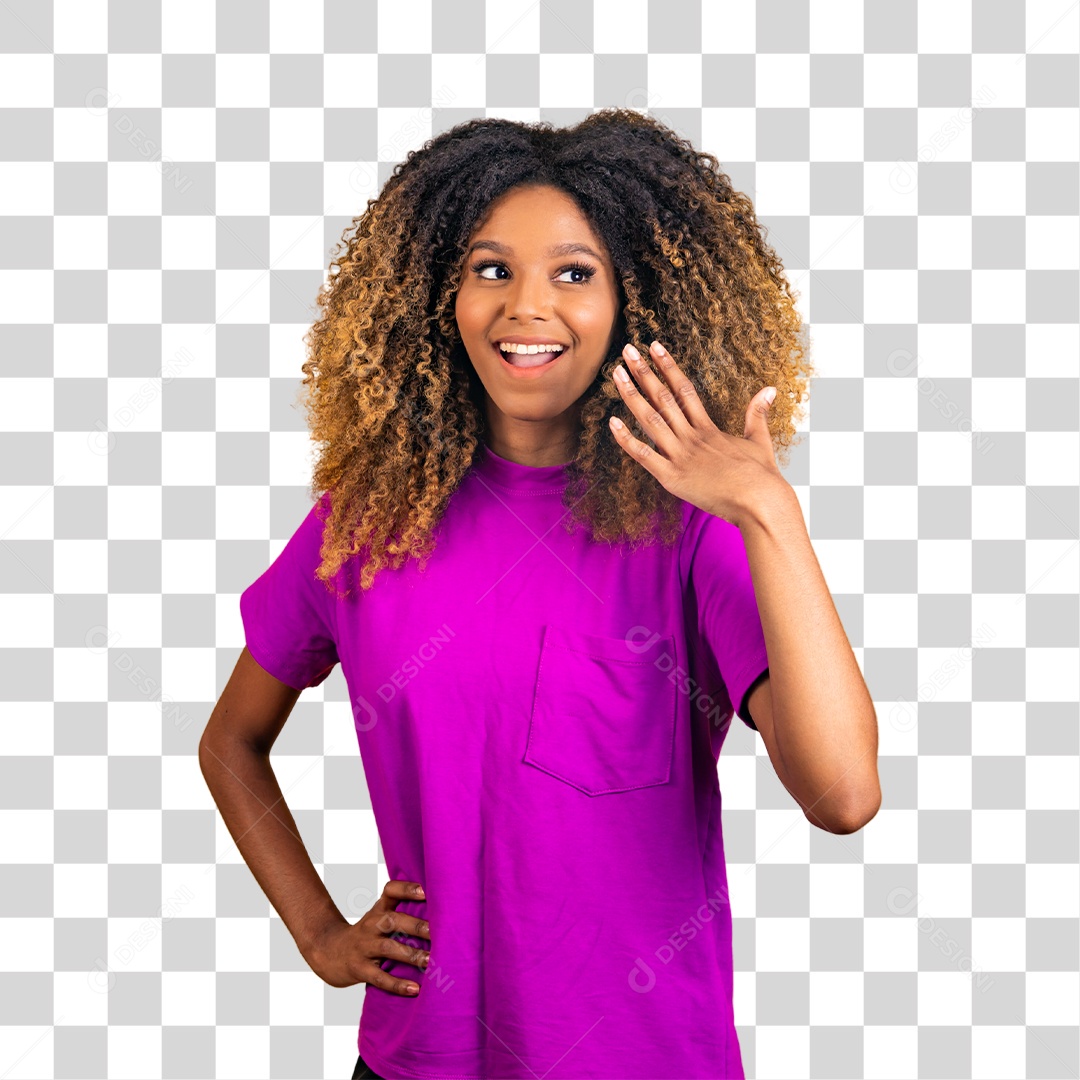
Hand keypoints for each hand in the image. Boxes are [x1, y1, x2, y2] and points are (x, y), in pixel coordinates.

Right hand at [305, 880, 430, 994]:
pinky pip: (380, 977)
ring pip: (389, 948)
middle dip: (416, 926)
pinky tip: (414, 989)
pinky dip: (397, 984)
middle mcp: (371, 925)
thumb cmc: (366, 934)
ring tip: (431, 961)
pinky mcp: (359, 969)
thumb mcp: (378, 916)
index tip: (425, 891)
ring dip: (412, 955)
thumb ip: (403, 910)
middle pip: (393, 920)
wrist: (329, 953)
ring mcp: (363, 947)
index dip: (407, 889)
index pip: (390, 891)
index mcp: (378, 910)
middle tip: (438, 933)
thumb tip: (443, 912)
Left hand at [608, 339, 787, 527]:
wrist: (761, 502)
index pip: (684, 390)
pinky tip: (612, 422)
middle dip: (644, 373)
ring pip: (650, 420)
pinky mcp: (672, 478)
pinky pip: (644, 456)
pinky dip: (626, 440)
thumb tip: (769, 389)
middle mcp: (692, 437)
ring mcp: (680, 456)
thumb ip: (757, 414)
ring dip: (631, 395)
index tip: (655, 347)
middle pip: (663, 398)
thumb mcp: (760, 440)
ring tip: (616, 373)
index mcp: (708, 428)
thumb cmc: (762, 476)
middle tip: (627, 350)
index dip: (668, 367)